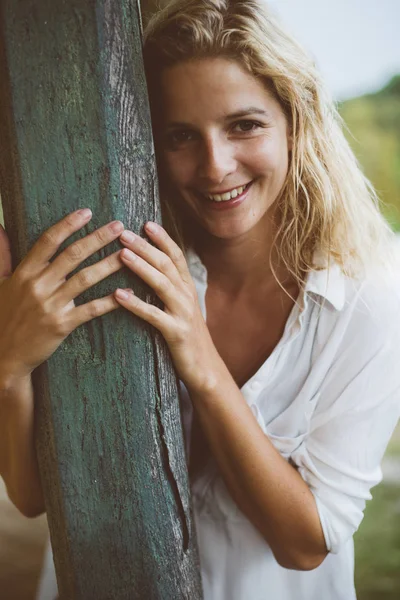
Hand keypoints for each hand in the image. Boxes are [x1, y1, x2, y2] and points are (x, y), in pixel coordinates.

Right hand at [0, 209, 125, 383]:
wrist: (4, 355)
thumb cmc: (3, 316)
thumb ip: (2, 254)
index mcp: (24, 272)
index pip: (49, 241)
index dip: (68, 224)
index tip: (87, 212)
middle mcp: (38, 285)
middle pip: (73, 255)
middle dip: (98, 238)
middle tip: (119, 226)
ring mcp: (51, 305)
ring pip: (85, 279)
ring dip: (109, 264)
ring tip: (128, 253)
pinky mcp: (62, 325)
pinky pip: (90, 309)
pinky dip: (109, 301)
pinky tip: (126, 292)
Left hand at [115, 222, 218, 392]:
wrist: (206, 369)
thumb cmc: (188, 337)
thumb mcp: (182, 308)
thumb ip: (170, 288)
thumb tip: (152, 269)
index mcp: (187, 288)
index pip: (176, 256)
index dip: (162, 238)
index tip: (145, 222)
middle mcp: (187, 296)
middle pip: (166, 264)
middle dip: (145, 246)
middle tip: (123, 232)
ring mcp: (183, 314)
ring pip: (161, 284)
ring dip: (141, 267)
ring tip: (121, 254)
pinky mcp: (176, 333)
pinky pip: (154, 315)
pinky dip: (136, 304)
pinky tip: (119, 295)